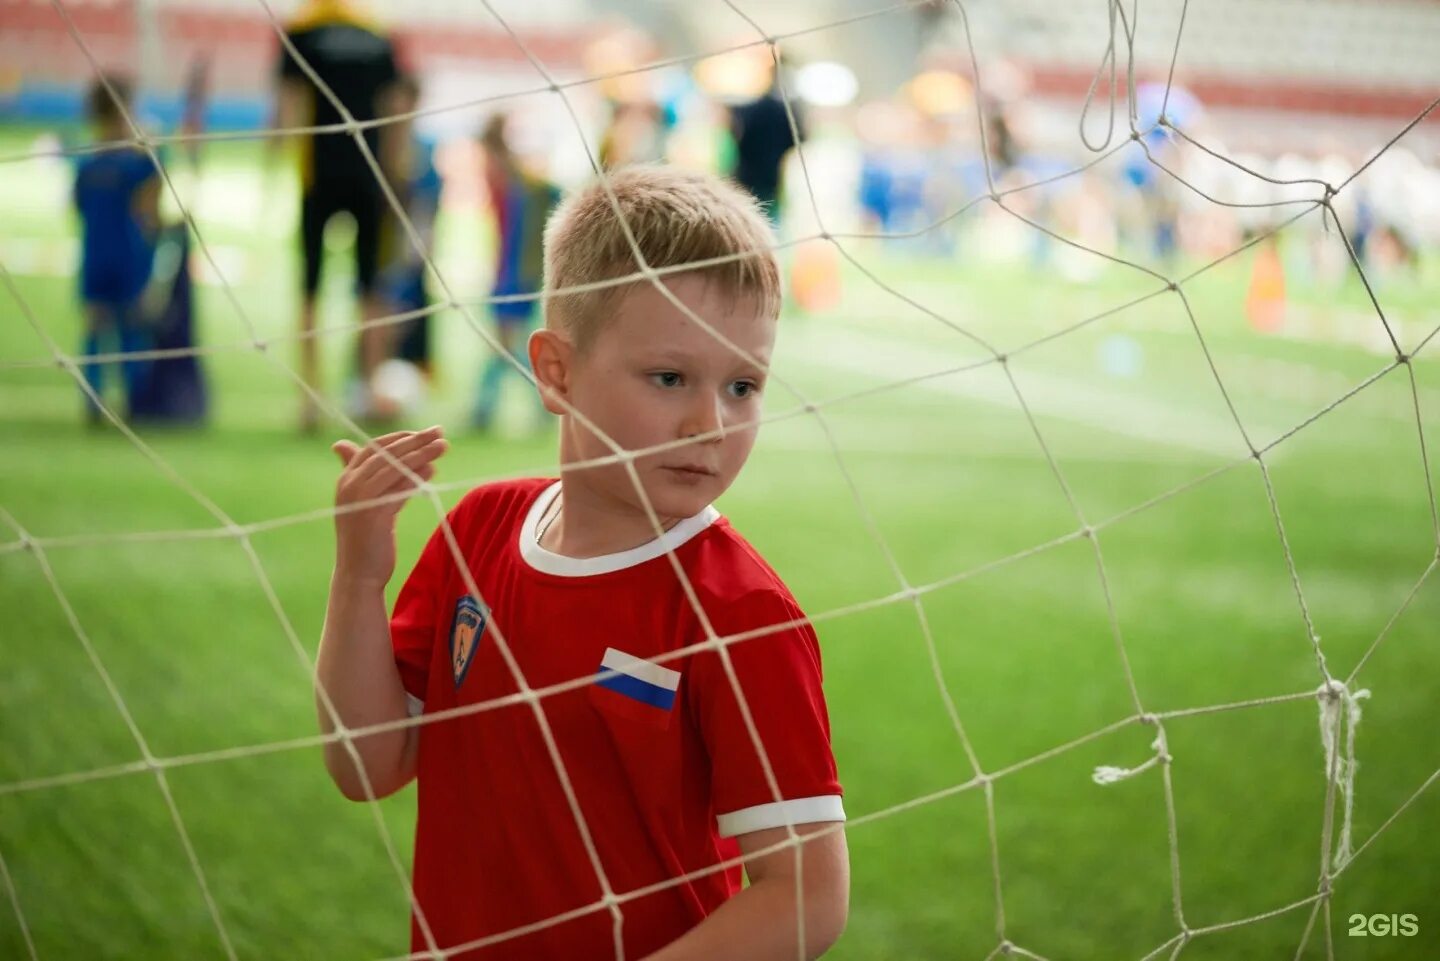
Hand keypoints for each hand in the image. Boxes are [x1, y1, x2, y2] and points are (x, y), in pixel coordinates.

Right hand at [331, 426, 447, 585]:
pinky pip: (400, 490)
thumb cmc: (366, 537)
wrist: (359, 573)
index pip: (374, 447)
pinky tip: (433, 470)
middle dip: (416, 441)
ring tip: (443, 447)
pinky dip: (417, 478)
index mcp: (345, 479)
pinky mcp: (374, 515)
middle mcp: (349, 486)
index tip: (424, 433)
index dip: (400, 437)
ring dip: (422, 454)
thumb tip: (381, 456)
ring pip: (396, 468)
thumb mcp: (366, 503)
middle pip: (387, 454)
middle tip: (441, 432)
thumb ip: (373, 478)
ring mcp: (360, 500)